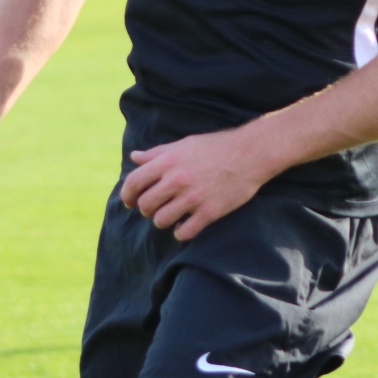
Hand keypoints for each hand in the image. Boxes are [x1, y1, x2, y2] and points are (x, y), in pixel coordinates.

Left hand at [121, 129, 269, 241]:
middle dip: (146, 210)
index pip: (134, 182)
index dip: (127, 195)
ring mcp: (193, 197)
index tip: (129, 201)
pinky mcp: (209, 212)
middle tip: (154, 208)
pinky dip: (180, 232)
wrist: (250, 153)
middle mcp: (177, 180)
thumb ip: (157, 153)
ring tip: (171, 216)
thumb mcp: (184, 145)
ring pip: (161, 221)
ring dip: (162, 221)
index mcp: (168, 161)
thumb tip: (134, 156)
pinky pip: (184, 232)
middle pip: (146, 205)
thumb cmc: (215, 147)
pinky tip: (185, 226)